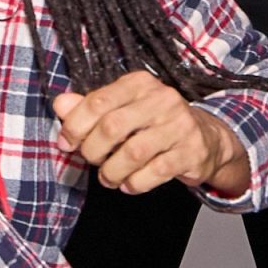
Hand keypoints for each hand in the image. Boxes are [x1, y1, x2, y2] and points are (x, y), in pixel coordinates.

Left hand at [53, 71, 249, 197]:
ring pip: (132, 153)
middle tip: (93, 161)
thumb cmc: (154, 123)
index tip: (66, 143)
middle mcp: (162, 100)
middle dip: (93, 151)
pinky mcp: (191, 152)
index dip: (74, 127)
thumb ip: (89, 107)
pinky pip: (154, 172)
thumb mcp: (123, 108)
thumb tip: (60, 105)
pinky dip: (135, 183)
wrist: (206, 139)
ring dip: (112, 172)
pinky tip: (129, 184)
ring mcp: (180, 126)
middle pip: (112, 127)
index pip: (97, 102)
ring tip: (109, 177)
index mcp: (139, 84)